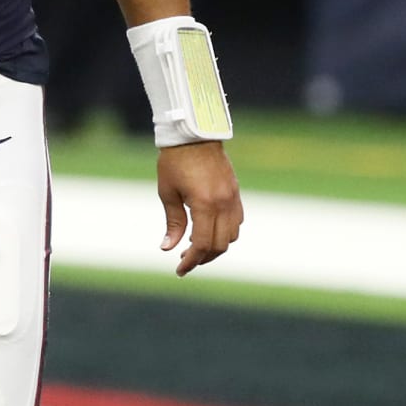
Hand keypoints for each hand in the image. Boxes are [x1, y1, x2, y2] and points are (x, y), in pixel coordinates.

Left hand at [155, 140, 242, 276]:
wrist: (193, 135)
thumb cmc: (174, 161)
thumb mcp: (167, 192)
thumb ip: (173, 222)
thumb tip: (168, 248)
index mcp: (204, 204)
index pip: (201, 244)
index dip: (191, 261)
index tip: (180, 269)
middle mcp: (223, 204)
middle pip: (219, 245)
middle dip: (202, 258)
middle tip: (184, 260)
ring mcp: (233, 199)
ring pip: (231, 236)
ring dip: (216, 247)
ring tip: (195, 248)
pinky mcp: (236, 193)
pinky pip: (237, 222)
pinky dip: (226, 233)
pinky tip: (210, 231)